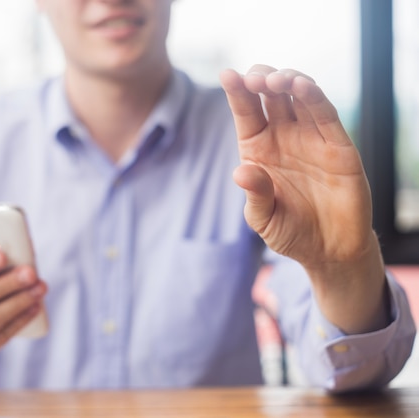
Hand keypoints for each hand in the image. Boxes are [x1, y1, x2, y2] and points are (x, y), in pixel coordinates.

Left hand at [220, 65, 387, 333]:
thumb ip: (255, 196)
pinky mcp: (337, 145)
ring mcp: (311, 138)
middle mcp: (283, 137)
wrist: (328, 250)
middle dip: (262, 79)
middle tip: (255, 78)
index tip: (225, 73)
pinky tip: (303, 86)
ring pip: (299, 97)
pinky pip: (326, 115)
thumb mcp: (264, 218)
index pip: (246, 112)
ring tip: (277, 79)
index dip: (236, 91)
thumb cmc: (289, 232)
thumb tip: (241, 172)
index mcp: (258, 149)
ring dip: (288, 81)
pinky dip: (315, 97)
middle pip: (271, 95)